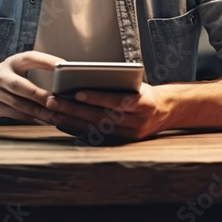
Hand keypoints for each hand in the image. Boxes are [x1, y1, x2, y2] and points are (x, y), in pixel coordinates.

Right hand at [0, 51, 59, 124]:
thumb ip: (36, 69)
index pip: (30, 58)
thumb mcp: (17, 68)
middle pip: (21, 86)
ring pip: (19, 105)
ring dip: (39, 112)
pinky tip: (44, 121)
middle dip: (40, 96)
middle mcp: (1, 75)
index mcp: (12, 62)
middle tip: (58, 102)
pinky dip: (32, 118)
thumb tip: (64, 79)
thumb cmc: (6, 77)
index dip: (46, 60)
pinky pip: (16, 114)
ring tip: (56, 117)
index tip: (63, 65)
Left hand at [46, 83, 168, 141]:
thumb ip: (118, 84)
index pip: (117, 101)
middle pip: (101, 116)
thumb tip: (86, 79)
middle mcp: (138, 122)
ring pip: (96, 128)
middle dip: (74, 109)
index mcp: (144, 103)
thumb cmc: (146, 92)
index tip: (77, 92)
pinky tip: (63, 122)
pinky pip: (97, 136)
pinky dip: (78, 129)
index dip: (97, 97)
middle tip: (53, 101)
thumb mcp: (137, 84)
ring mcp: (131, 134)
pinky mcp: (124, 142)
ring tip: (54, 110)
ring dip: (72, 119)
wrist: (168, 111)